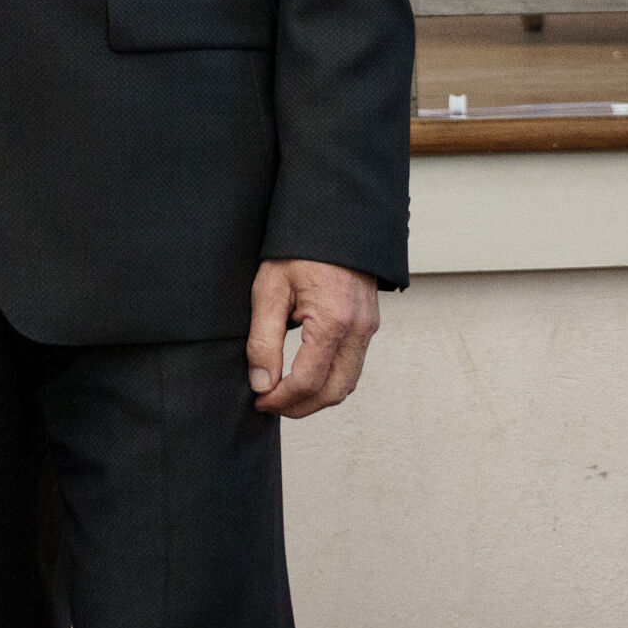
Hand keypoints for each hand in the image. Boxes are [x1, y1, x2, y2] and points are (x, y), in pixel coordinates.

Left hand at [247, 259, 379, 417]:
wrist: (333, 220)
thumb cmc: (299, 250)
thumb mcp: (270, 290)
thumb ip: (263, 341)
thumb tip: (262, 383)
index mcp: (333, 322)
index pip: (308, 381)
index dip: (281, 399)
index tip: (259, 401)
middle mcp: (358, 330)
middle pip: (333, 392)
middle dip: (300, 407)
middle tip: (270, 405)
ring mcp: (368, 329)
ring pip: (347, 384)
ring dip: (317, 398)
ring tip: (284, 395)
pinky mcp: (368, 325)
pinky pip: (353, 367)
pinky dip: (330, 381)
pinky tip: (306, 377)